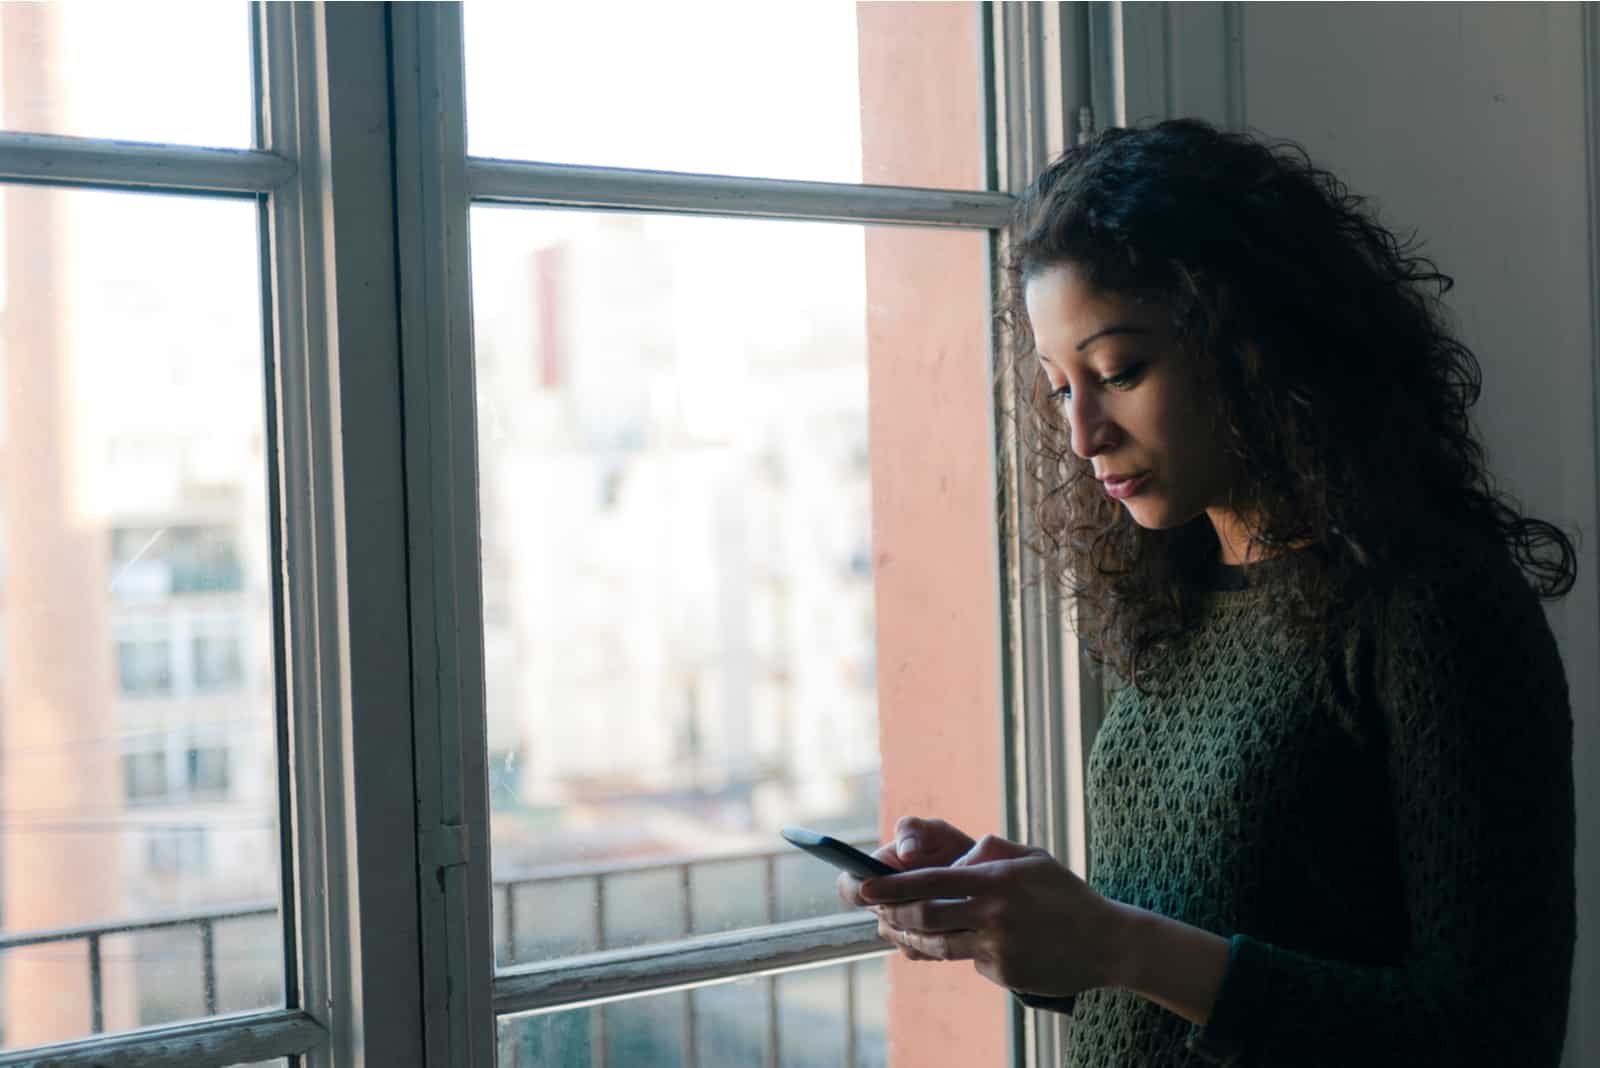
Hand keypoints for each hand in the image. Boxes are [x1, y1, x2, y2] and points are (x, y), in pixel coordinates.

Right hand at [836, 817, 975, 961]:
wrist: (979, 877)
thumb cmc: (950, 847)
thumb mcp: (934, 830)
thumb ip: (914, 831)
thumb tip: (905, 854)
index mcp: (874, 873)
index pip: (848, 886)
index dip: (855, 890)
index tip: (873, 890)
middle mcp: (881, 902)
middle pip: (879, 916)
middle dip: (905, 909)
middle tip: (937, 896)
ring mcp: (897, 926)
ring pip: (899, 936)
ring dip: (923, 925)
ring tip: (954, 906)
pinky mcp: (915, 945)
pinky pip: (917, 949)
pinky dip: (936, 938)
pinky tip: (955, 922)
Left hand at [858, 833, 1133, 997]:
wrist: (1108, 942)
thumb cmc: (1065, 894)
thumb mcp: (1032, 858)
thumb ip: (990, 851)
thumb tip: (956, 858)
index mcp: (996, 880)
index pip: (931, 882)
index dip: (892, 886)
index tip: (864, 887)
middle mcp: (994, 915)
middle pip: (925, 918)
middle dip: (892, 915)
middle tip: (876, 911)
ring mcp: (999, 948)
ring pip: (939, 946)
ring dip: (913, 939)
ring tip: (899, 930)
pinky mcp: (1005, 974)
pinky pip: (971, 961)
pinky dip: (964, 951)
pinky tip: (972, 942)